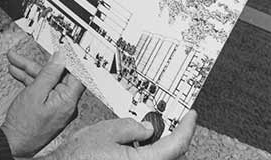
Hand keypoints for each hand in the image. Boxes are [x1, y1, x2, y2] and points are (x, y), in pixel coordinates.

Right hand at [0, 51, 83, 157]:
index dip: (67, 58)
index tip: (60, 46)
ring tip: (13, 60)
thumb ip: (49, 73)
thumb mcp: (35, 92)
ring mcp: (57, 106)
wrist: (13, 143)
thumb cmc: (24, 123)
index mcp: (68, 100)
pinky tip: (17, 73)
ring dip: (28, 70)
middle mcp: (66, 103)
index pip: (75, 73)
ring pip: (45, 81)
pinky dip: (29, 81)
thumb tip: (60, 57)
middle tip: (20, 56)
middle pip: (55, 75)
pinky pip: (41, 90)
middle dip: (36, 64)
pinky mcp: (49, 108)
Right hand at [44, 110, 196, 159]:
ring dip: (159, 145)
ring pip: (158, 159)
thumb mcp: (106, 131)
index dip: (186, 128)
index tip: (190, 116)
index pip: (175, 146)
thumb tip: (147, 128)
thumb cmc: (80, 156)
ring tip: (151, 129)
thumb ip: (131, 127)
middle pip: (170, 155)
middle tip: (171, 118)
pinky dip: (148, 152)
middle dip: (173, 137)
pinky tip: (138, 144)